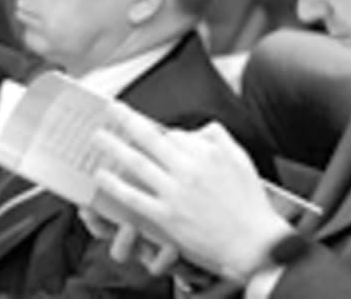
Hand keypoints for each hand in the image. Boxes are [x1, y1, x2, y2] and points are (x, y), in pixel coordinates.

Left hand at [93, 102, 292, 281]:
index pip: (175, 134)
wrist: (252, 241)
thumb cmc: (248, 203)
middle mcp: (188, 169)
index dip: (161, 133)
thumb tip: (199, 129)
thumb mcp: (242, 159)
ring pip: (137, 163)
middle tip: (111, 109)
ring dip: (114, 147)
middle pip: (149, 138)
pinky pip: (134, 197)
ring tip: (98, 137)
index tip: (150, 131)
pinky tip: (102, 177)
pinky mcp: (166, 216)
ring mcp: (175, 193)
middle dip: (126, 120)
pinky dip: (115, 185)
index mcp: (207, 153)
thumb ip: (220, 138)